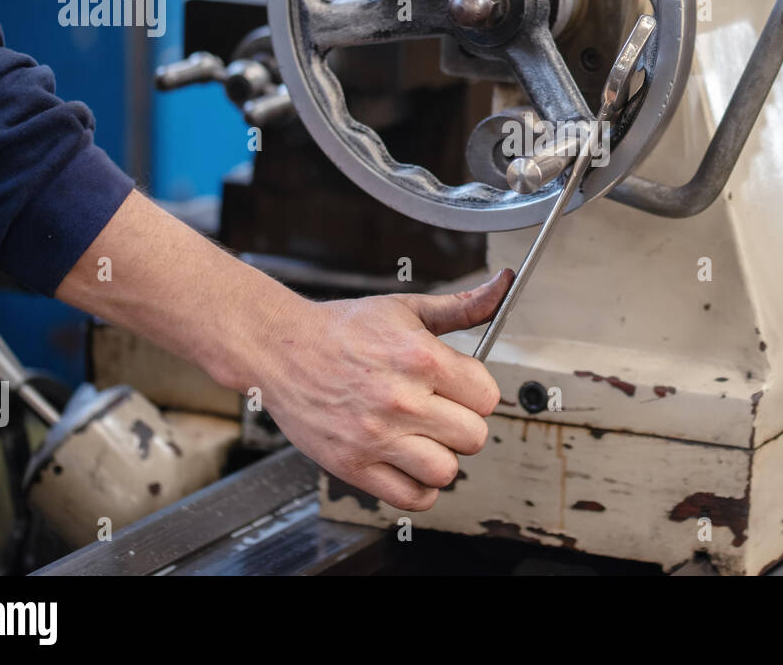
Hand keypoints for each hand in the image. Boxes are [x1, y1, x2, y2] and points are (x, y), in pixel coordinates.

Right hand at [255, 270, 512, 510]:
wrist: (279, 347)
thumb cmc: (342, 329)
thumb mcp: (406, 308)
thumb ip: (462, 306)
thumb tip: (503, 285)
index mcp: (419, 357)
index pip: (487, 396)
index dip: (478, 392)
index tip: (461, 389)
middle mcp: (401, 399)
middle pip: (474, 437)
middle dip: (464, 425)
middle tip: (442, 413)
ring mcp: (376, 436)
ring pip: (447, 471)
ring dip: (442, 457)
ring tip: (425, 439)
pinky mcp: (352, 465)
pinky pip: (411, 497)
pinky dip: (419, 487)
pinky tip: (409, 463)